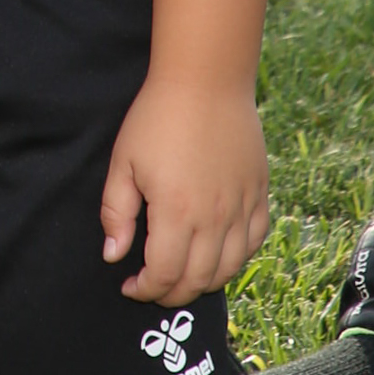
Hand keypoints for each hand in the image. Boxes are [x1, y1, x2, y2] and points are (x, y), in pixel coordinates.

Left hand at [100, 76, 270, 306]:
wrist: (206, 81)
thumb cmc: (157, 118)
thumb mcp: (123, 163)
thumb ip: (116, 214)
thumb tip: (113, 255)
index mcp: (176, 213)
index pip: (165, 275)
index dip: (146, 289)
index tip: (130, 285)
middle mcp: (214, 218)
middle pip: (198, 280)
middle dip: (172, 293)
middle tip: (153, 286)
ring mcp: (242, 207)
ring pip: (229, 268)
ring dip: (204, 282)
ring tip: (183, 275)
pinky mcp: (259, 194)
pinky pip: (254, 242)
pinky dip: (236, 259)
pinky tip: (217, 254)